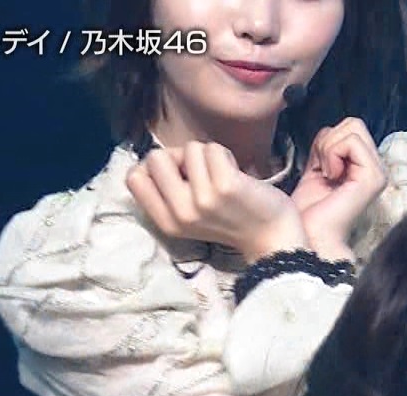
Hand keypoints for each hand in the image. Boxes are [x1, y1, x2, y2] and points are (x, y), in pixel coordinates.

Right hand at [126, 142, 307, 261]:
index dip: (154, 168)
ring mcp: (203, 200)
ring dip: (208, 155)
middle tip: (203, 173)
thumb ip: (167, 190)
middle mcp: (180, 214)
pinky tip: (237, 174)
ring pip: (189, 149)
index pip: (133, 178)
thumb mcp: (190, 215)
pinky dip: (225, 155)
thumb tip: (158, 155)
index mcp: (167, 223)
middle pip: (155, 157)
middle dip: (179, 156)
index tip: (179, 175)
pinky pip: (212, 149)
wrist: (272, 236)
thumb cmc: (232, 218)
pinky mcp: (225, 187)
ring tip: (224, 176)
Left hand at [290, 118, 387, 262]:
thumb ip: (326, 147)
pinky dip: (332, 154)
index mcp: (364, 166)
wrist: (307, 236)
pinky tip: (330, 177)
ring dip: (329, 148)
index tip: (319, 169)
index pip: (349, 127)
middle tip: (322, 170)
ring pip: (352, 127)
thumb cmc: (308, 210)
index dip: (326, 141)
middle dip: (328, 141)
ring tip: (326, 174)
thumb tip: (329, 130)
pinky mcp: (374, 177)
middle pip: (353, 123)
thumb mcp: (315, 167)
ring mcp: (378, 172)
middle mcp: (376, 168)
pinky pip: (351, 142)